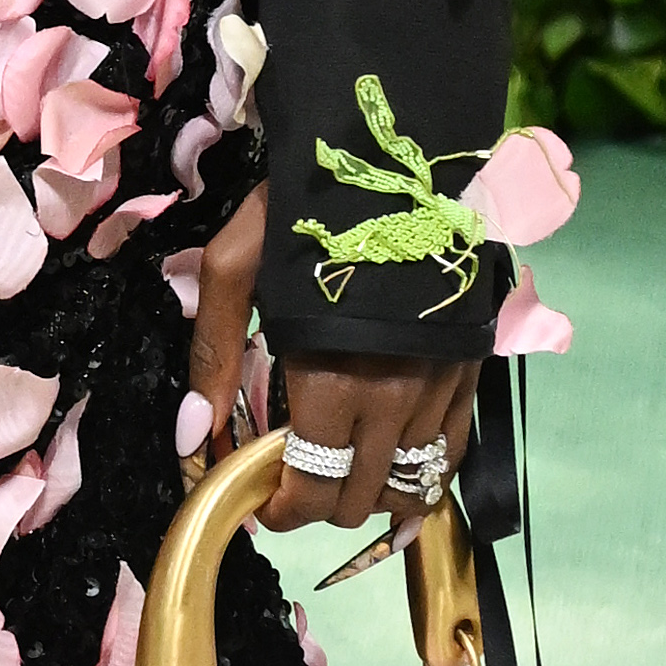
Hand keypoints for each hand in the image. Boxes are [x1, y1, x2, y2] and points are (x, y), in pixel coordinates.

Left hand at [185, 188, 484, 532]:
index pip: (310, 485)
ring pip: (410, 487)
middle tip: (284, 484)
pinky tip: (392, 474)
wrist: (396, 155)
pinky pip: (450, 455)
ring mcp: (441, 389)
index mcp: (332, 377)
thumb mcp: (236, 265)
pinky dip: (421, 479)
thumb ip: (213, 352)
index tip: (255, 505)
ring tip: (332, 475)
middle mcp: (395, 398)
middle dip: (314, 505)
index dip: (278, 511)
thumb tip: (196, 436)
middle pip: (358, 497)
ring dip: (366, 496)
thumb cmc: (306, 206)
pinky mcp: (469, 372)